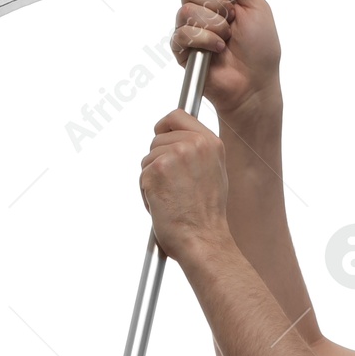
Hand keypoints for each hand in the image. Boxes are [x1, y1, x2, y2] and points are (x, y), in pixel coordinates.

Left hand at [140, 108, 231, 265]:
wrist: (203, 240)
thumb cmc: (206, 214)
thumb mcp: (213, 172)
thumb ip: (197, 151)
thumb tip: (176, 137)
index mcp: (211, 143)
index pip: (178, 115)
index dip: (165, 124)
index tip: (160, 131)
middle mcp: (193, 144)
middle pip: (158, 138)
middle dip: (159, 159)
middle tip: (176, 186)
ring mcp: (174, 155)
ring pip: (148, 157)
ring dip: (153, 177)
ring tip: (172, 197)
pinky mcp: (156, 169)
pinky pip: (142, 174)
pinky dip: (146, 190)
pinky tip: (163, 204)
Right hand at [170, 0, 280, 120]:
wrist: (255, 83)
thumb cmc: (261, 49)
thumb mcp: (256, 6)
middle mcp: (200, 5)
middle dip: (215, 2)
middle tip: (230, 18)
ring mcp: (189, 25)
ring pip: (186, 9)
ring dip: (214, 25)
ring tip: (226, 39)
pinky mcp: (181, 46)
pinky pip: (183, 32)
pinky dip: (206, 40)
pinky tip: (217, 50)